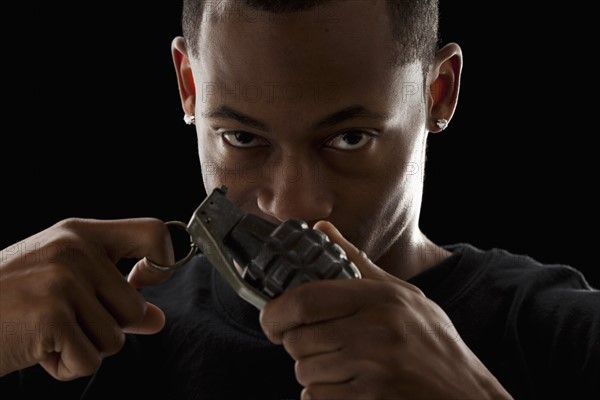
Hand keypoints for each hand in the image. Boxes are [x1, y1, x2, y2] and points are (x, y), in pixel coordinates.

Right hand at [0, 218, 173, 379]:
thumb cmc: (7, 300)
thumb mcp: (61, 283)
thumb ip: (112, 295)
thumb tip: (156, 319)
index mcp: (80, 234)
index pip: (151, 233)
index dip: (163, 262)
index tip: (145, 281)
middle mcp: (75, 250)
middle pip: (135, 308)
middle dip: (106, 329)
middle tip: (64, 321)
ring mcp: (63, 281)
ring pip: (115, 339)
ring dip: (83, 349)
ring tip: (45, 332)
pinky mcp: (51, 316)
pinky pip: (89, 361)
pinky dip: (65, 368)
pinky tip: (36, 349)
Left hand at [260, 221, 511, 398]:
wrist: (468, 396)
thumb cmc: (433, 343)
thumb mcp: (402, 295)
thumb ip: (356, 261)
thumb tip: (320, 227)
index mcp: (381, 298)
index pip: (306, 299)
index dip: (275, 313)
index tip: (271, 322)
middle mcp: (376, 331)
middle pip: (298, 341)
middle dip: (297, 347)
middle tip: (316, 346)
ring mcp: (374, 369)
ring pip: (305, 373)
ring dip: (313, 374)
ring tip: (342, 368)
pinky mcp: (371, 399)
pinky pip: (317, 399)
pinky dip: (322, 396)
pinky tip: (348, 389)